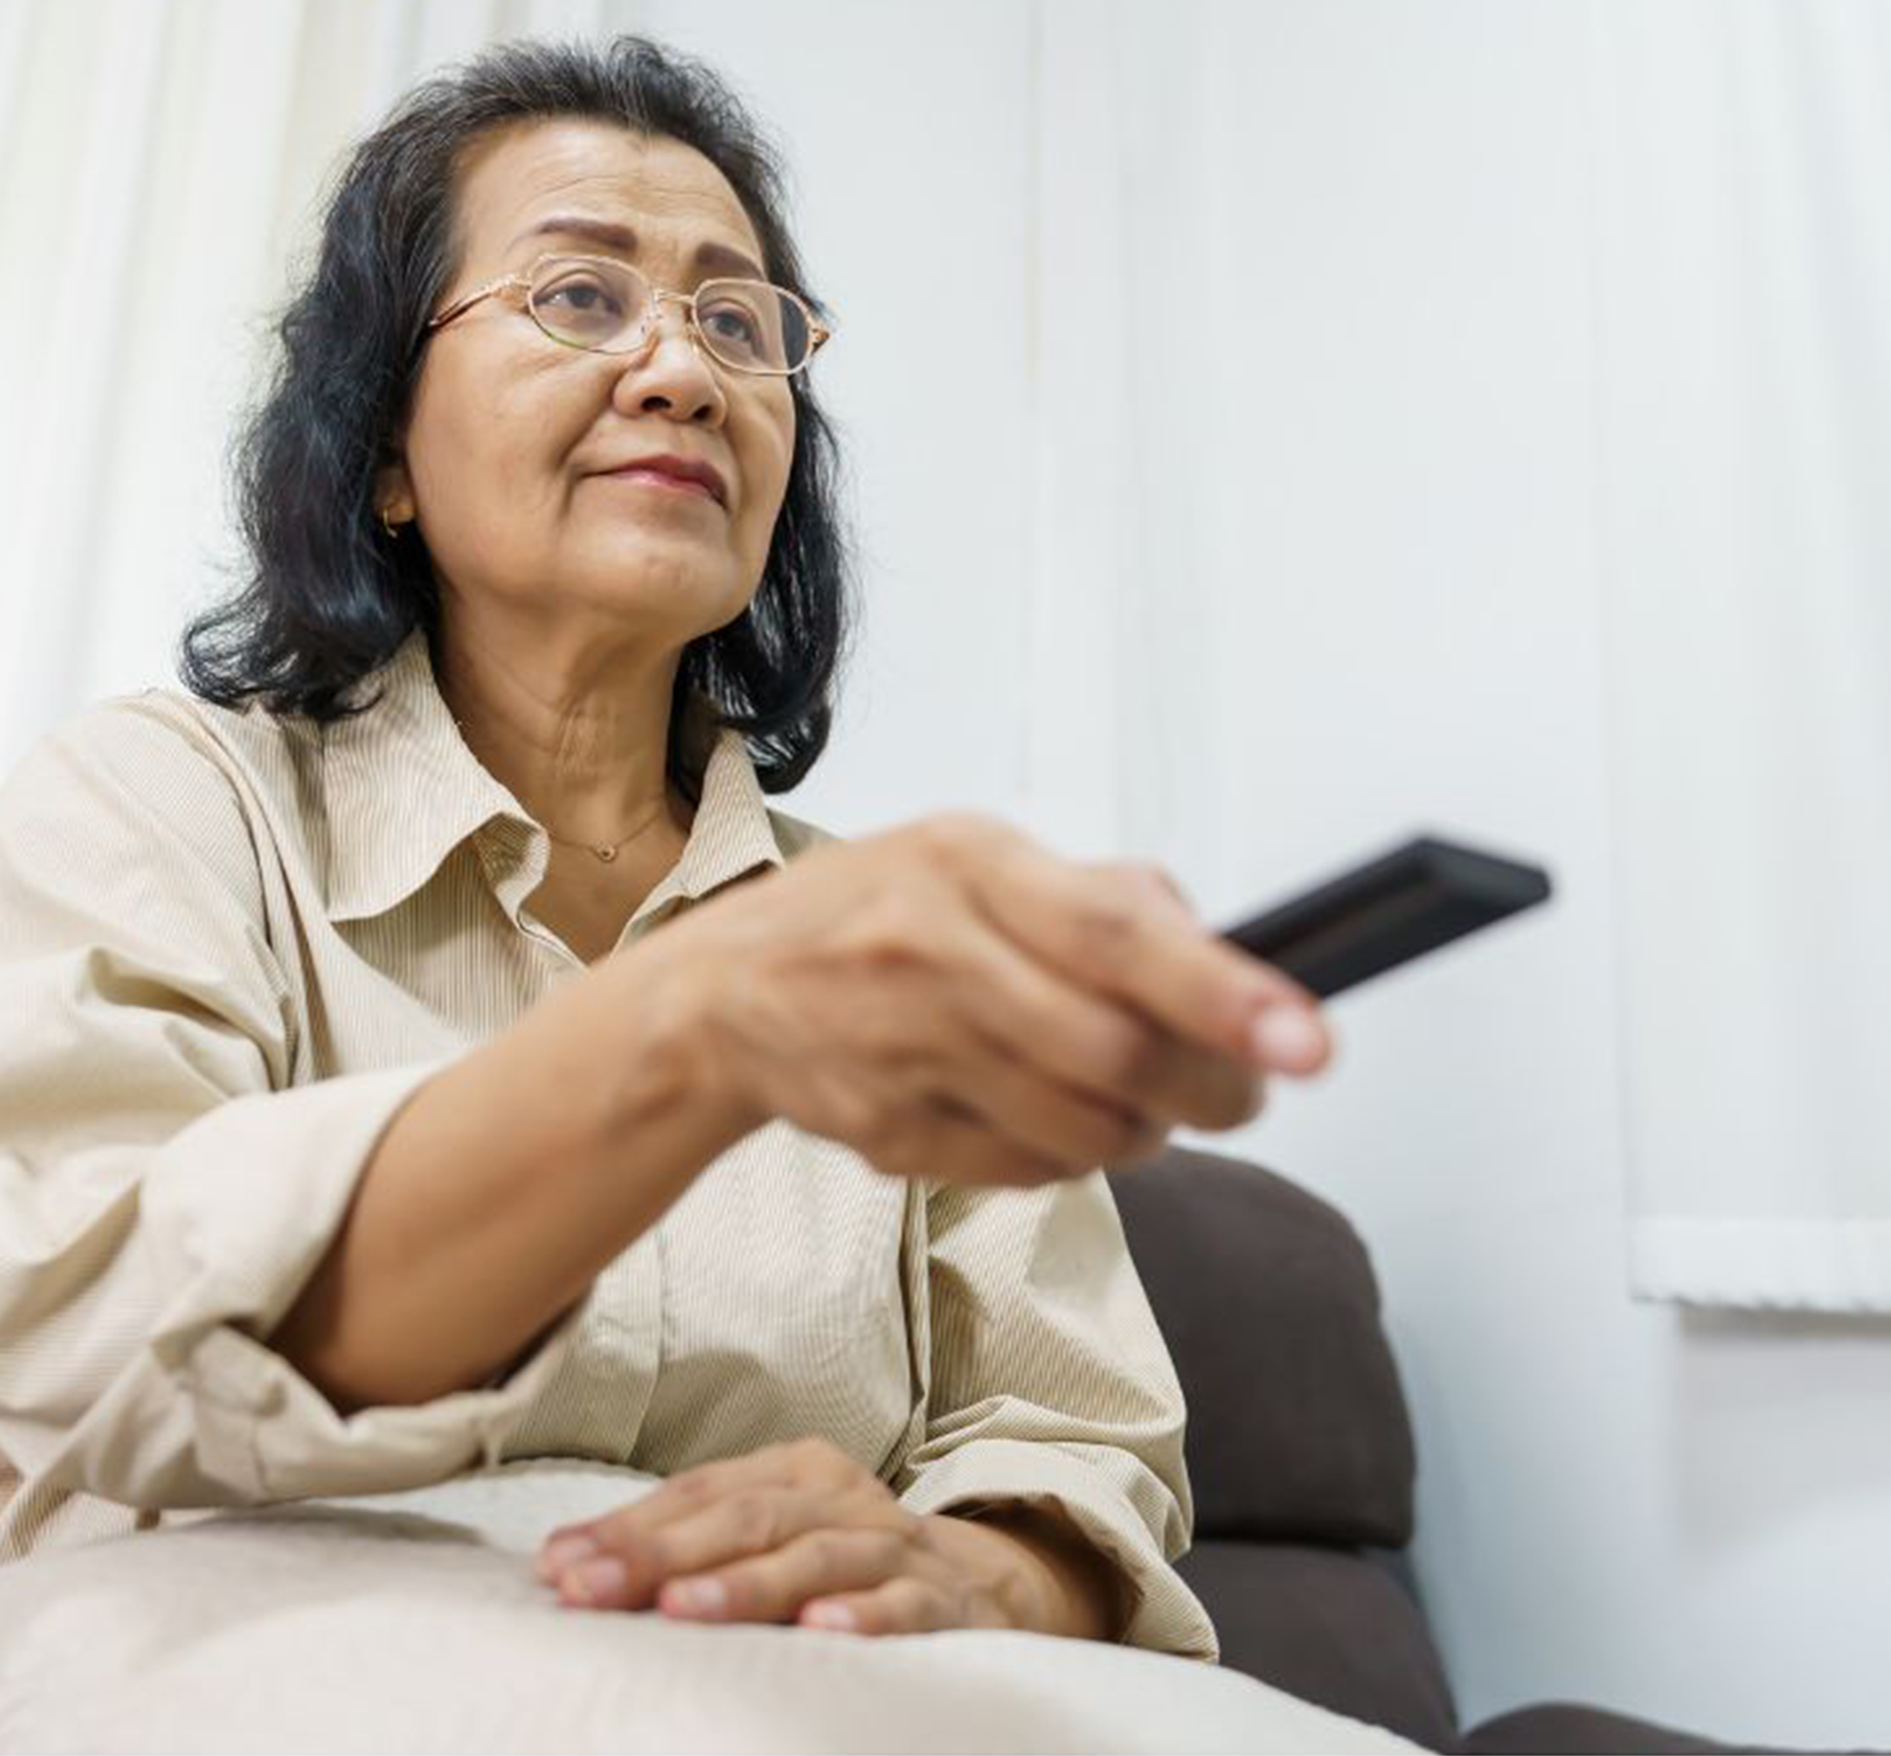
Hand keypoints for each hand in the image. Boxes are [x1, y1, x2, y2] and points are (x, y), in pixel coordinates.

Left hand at [529, 1437, 1054, 1634]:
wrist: (990, 1583)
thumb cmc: (848, 1559)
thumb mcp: (778, 1534)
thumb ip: (694, 1544)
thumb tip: (571, 1565)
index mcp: (792, 1471)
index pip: (697, 1493)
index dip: (625, 1527)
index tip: (558, 1565)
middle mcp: (839, 1495)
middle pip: (742, 1518)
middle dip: (658, 1553)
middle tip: (590, 1588)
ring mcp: (892, 1543)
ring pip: (814, 1556)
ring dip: (745, 1583)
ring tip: (682, 1609)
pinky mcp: (944, 1598)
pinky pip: (904, 1604)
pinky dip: (864, 1615)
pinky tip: (822, 1631)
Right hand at [661, 813, 1335, 1187]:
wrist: (720, 994)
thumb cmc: (872, 914)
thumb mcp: (973, 857)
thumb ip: (1098, 896)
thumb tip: (1225, 955)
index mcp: (965, 863)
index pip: (1115, 934)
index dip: (1222, 993)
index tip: (1308, 1040)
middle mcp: (928, 952)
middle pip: (1114, 1053)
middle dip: (1211, 1087)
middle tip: (1247, 1090)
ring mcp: (901, 1050)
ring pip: (1081, 1128)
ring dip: (1145, 1131)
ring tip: (1141, 1101)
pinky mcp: (886, 1131)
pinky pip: (1027, 1169)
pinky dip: (1071, 1157)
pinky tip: (1053, 1117)